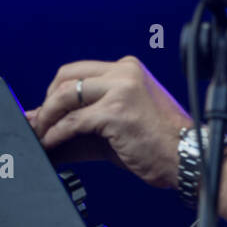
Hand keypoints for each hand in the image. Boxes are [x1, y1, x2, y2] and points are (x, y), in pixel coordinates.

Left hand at [25, 56, 192, 189]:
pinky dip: (55, 134)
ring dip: (46, 118)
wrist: (187, 158)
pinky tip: (51, 144)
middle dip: (47, 102)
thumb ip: (81, 121)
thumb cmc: (158, 143)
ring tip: (41, 136)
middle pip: (66, 77)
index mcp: (128, 69)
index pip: (78, 71)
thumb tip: (40, 122)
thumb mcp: (116, 124)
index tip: (48, 112)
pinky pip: (72, 121)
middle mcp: (124, 72)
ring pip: (64, 96)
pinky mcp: (115, 112)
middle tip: (40, 124)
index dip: (56, 92)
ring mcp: (120, 90)